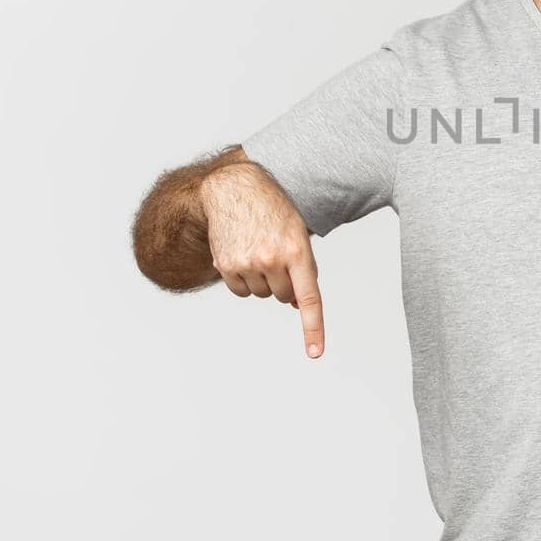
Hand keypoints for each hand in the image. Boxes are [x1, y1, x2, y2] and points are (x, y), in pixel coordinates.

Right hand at [200, 162, 325, 359]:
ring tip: (258, 249)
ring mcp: (246, 263)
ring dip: (263, 280)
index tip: (315, 353)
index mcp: (297, 250)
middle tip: (277, 256)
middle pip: (284, 297)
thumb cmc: (274, 210)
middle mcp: (271, 259)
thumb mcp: (297, 233)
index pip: (308, 296)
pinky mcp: (225, 265)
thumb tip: (296, 304)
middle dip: (284, 283)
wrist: (236, 187)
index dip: (313, 328)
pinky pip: (241, 291)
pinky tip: (242, 254)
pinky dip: (244, 280)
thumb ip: (303, 267)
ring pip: (262, 294)